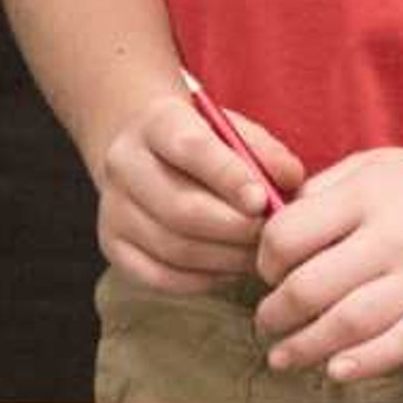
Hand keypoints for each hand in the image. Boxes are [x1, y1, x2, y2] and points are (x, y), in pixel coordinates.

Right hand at [94, 91, 304, 292]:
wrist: (149, 157)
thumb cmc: (205, 148)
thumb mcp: (235, 132)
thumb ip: (266, 153)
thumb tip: (289, 180)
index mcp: (156, 123)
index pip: (190, 149)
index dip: (228, 177)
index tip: (262, 200)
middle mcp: (124, 162)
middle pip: (180, 208)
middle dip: (235, 229)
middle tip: (270, 237)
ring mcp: (112, 207)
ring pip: (174, 248)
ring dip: (226, 259)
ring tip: (257, 255)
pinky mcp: (113, 245)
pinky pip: (161, 277)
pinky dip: (203, 280)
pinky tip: (227, 268)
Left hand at [251, 145, 402, 383]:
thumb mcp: (376, 166)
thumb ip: (324, 190)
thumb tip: (273, 224)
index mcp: (366, 196)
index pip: (290, 234)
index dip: (265, 259)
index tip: (265, 271)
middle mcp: (392, 238)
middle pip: (312, 286)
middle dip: (276, 312)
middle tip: (265, 321)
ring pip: (349, 323)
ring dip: (306, 346)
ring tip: (282, 357)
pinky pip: (400, 345)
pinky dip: (363, 363)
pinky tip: (335, 371)